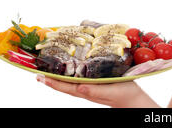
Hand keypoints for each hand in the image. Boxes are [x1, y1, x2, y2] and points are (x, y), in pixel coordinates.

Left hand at [36, 74, 155, 107]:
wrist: (133, 99)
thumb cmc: (124, 94)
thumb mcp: (110, 91)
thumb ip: (94, 90)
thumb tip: (79, 88)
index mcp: (88, 91)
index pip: (66, 87)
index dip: (53, 82)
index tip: (41, 76)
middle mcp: (86, 90)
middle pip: (64, 86)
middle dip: (51, 80)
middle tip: (37, 74)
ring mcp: (91, 88)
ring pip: (70, 84)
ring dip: (58, 79)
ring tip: (48, 73)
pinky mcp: (96, 84)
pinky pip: (79, 81)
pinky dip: (70, 77)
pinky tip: (70, 72)